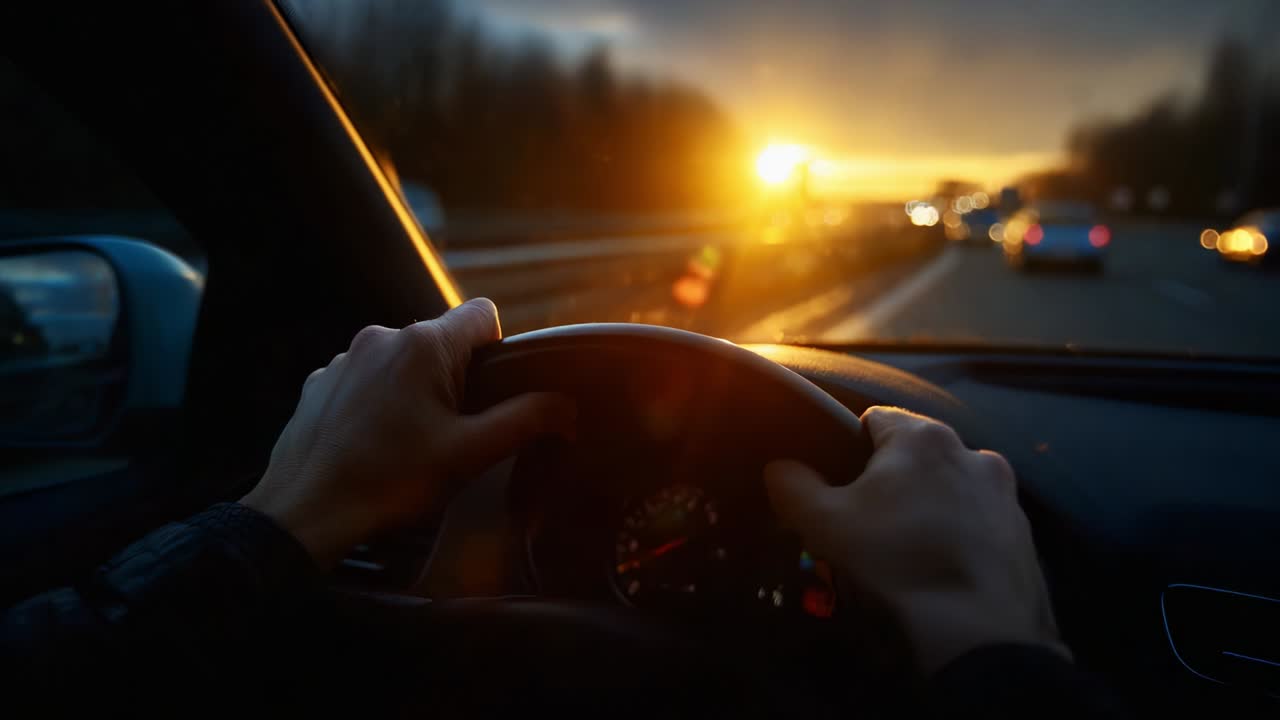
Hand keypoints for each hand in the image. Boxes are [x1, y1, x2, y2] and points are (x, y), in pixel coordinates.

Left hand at [241, 299, 574, 568]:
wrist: (304, 512)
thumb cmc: (389, 482)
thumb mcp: (470, 455)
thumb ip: (524, 421)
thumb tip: (564, 406)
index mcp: (423, 345)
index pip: (482, 314)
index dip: (498, 350)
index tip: (491, 394)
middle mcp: (381, 337)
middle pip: (442, 342)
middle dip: (456, 380)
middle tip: (452, 434)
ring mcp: (344, 359)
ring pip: (402, 362)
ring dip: (414, 392)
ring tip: (409, 445)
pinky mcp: (319, 383)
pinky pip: (366, 380)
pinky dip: (378, 404)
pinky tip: (374, 446)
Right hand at [764, 406, 1066, 673]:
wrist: (979, 632)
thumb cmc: (895, 562)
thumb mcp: (823, 524)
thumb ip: (792, 486)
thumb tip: (780, 468)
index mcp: (923, 437)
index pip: (874, 420)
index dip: (848, 451)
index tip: (840, 490)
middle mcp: (973, 452)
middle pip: (915, 457)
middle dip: (892, 484)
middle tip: (870, 527)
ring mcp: (1006, 494)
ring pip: (950, 489)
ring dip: (929, 509)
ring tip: (910, 554)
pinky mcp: (1025, 534)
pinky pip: (979, 523)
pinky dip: (960, 537)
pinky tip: (943, 571)